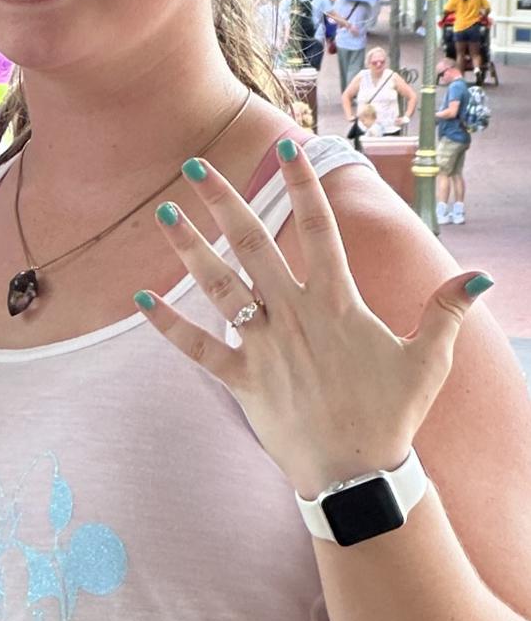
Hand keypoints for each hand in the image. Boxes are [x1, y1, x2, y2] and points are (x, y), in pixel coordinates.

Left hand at [138, 140, 494, 498]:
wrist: (358, 474)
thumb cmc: (391, 414)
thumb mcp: (428, 361)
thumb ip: (446, 313)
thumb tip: (481, 277)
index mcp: (337, 303)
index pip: (319, 228)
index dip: (302, 184)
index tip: (286, 145)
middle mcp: (294, 315)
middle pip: (254, 244)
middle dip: (224, 202)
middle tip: (194, 165)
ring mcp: (264, 346)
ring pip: (219, 287)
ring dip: (190, 250)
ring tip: (164, 214)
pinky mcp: (241, 379)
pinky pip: (198, 348)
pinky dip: (167, 325)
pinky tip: (138, 298)